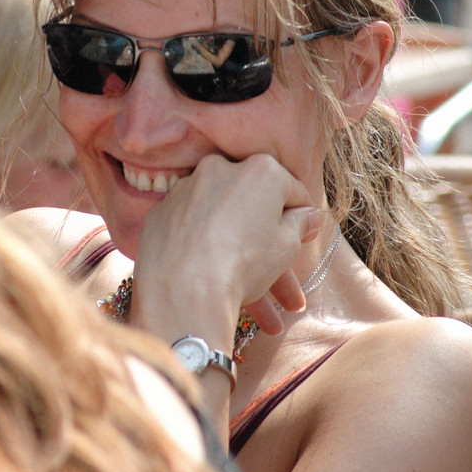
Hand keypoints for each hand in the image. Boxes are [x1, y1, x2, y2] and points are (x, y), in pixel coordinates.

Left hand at [130, 153, 322, 347]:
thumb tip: (309, 216)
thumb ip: (299, 225)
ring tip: (259, 303)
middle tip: (283, 273)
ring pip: (222, 222)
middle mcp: (220, 169)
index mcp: (260, 170)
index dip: (302, 217)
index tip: (305, 236)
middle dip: (269, 241)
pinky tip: (215, 281)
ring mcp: (186, 189)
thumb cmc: (243, 264)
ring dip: (240, 255)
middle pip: (253, 206)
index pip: (292, 191)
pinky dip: (205, 249)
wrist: (182, 290)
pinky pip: (193, 229)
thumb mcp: (285, 247)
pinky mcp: (162, 212)